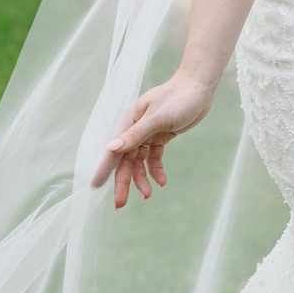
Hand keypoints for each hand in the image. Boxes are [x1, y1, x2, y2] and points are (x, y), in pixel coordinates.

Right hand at [90, 70, 213, 207]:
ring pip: (140, 162)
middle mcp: (135, 128)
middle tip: (121, 205)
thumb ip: (135, 134)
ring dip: (142, 179)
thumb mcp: (157, 118)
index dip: (104, 168)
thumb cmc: (177, 98)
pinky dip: (157, 170)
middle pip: (126, 160)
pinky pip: (154, 157)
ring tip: (148, 195)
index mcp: (129, 121)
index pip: (113, 149)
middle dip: (124, 182)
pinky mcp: (161, 136)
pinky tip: (162, 181)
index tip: (94, 186)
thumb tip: (111, 148)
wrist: (199, 87)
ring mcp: (148, 133)